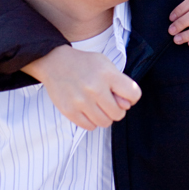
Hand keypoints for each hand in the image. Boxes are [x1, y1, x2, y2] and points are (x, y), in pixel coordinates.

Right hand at [21, 45, 141, 130]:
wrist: (55, 62)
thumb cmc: (85, 64)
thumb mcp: (106, 64)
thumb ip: (120, 83)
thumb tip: (127, 105)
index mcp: (107, 74)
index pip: (133, 94)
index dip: (132, 97)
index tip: (125, 96)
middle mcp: (95, 88)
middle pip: (119, 113)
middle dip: (117, 109)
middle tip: (108, 102)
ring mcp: (81, 101)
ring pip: (105, 122)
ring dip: (104, 117)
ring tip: (98, 106)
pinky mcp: (69, 111)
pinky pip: (89, 127)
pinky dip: (91, 121)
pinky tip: (88, 110)